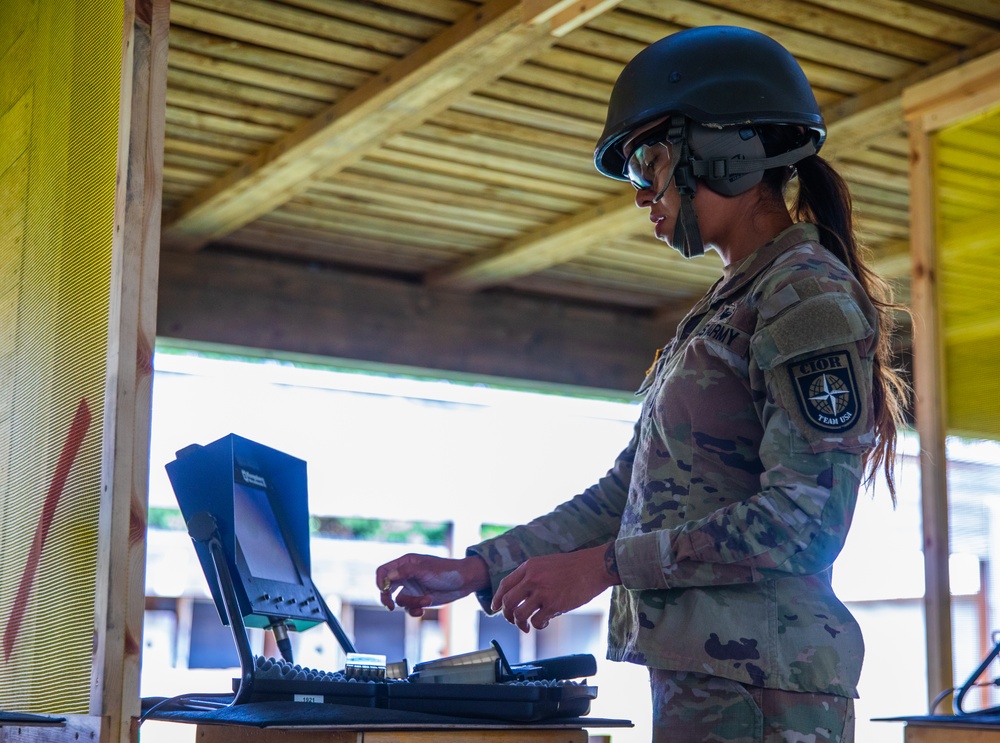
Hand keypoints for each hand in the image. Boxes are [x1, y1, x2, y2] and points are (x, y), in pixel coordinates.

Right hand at [375, 553, 489, 616]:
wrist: (464, 582)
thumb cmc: (446, 571)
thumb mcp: (425, 570)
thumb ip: (405, 572)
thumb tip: (388, 576)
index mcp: (405, 563)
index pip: (384, 571)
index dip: (380, 581)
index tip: (384, 591)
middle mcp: (406, 575)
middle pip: (386, 588)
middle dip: (388, 598)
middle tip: (391, 606)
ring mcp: (412, 588)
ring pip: (399, 600)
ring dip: (411, 603)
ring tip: (426, 600)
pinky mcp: (418, 599)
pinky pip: (408, 608)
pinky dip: (414, 610)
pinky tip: (423, 609)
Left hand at [491, 542, 620, 632]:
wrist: (594, 566)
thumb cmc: (573, 566)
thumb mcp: (546, 563)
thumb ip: (532, 575)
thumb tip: (520, 595)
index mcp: (529, 566)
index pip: (505, 585)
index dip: (497, 599)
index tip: (496, 608)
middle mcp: (532, 578)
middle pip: (508, 602)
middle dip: (507, 615)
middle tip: (512, 620)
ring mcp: (542, 591)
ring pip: (519, 614)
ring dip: (520, 624)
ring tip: (527, 626)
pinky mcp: (554, 604)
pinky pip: (537, 621)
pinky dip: (538, 625)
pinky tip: (544, 623)